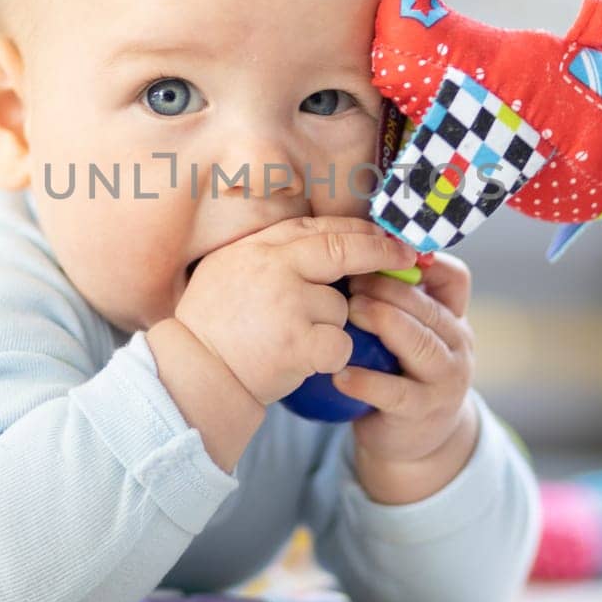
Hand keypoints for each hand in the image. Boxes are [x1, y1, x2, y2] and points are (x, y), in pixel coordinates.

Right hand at [168, 216, 417, 405]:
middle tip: (406, 257)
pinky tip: (304, 360)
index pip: (318, 228)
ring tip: (292, 339)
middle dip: (380, 253)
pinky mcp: (299, 342)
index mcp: (258, 247)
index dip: (358, 230)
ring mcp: (288, 304)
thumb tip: (319, 241)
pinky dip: (329, 356)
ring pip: (340, 307)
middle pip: (343, 250)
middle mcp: (275, 267)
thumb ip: (270, 254)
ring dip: (329, 326)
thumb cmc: (211, 325)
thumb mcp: (227, 269)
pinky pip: (340, 343)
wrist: (194, 373)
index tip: (384, 235)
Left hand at [333, 253, 479, 503]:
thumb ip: (394, 300)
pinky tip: (341, 373)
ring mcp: (445, 380)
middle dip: (389, 288)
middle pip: (429, 307)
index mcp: (453, 318)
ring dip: (384, 322)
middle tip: (351, 277)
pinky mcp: (422, 412)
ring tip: (350, 311)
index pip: (454, 279)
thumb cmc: (402, 371)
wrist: (415, 439)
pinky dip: (367, 381)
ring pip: (420, 344)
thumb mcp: (409, 332)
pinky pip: (396, 393)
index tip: (380, 250)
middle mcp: (457, 344)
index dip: (422, 262)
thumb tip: (350, 254)